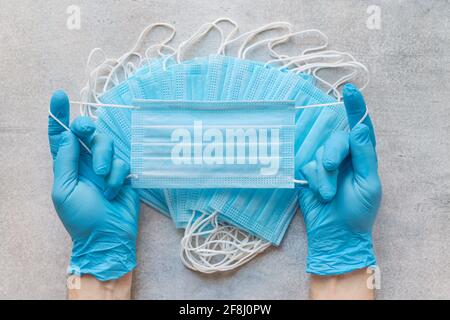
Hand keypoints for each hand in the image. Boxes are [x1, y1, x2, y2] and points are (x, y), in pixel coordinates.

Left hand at [48, 90, 139, 280]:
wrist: (108, 237)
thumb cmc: (81, 218)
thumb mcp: (64, 191)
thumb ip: (65, 161)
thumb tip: (68, 134)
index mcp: (67, 164)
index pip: (61, 135)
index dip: (58, 115)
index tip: (58, 95)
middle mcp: (86, 161)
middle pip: (88, 132)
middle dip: (87, 128)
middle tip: (85, 130)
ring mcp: (106, 166)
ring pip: (107, 143)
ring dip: (104, 158)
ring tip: (102, 179)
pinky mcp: (123, 173)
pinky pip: (122, 161)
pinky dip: (117, 174)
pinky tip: (114, 190)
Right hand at [298, 84, 381, 274]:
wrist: (336, 233)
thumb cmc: (358, 211)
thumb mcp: (368, 183)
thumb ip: (363, 154)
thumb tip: (359, 127)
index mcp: (362, 156)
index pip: (360, 127)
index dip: (355, 108)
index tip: (350, 91)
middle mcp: (343, 156)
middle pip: (336, 138)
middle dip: (333, 152)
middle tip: (331, 168)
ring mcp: (324, 163)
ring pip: (319, 153)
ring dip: (324, 175)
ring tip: (329, 194)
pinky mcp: (308, 173)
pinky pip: (308, 166)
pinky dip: (314, 180)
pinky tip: (319, 193)